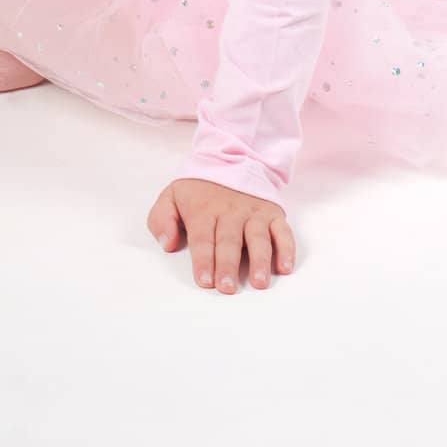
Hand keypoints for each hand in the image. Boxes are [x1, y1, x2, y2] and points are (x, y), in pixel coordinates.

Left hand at [147, 178, 295, 292]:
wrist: (230, 159)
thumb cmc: (198, 190)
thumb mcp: (171, 196)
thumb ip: (161, 219)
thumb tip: (167, 243)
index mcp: (204, 210)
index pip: (203, 238)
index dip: (204, 259)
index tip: (204, 280)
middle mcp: (231, 211)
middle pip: (229, 240)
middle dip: (228, 264)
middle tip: (227, 287)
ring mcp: (254, 212)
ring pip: (258, 237)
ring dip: (259, 260)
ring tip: (259, 282)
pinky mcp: (273, 214)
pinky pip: (283, 231)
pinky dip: (286, 249)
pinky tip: (284, 267)